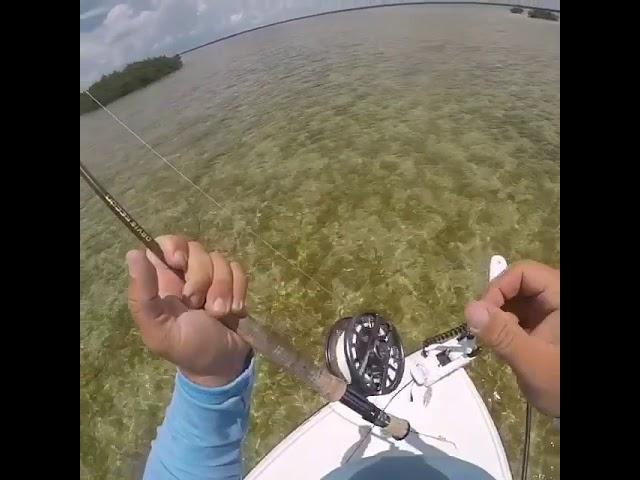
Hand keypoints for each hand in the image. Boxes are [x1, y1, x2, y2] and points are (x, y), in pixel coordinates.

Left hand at [126, 235, 250, 387]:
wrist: (223, 365)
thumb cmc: (186, 349)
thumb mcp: (158, 329)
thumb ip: (142, 295)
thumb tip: (133, 253)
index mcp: (162, 281)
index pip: (164, 242)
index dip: (174, 245)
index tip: (178, 262)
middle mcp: (185, 274)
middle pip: (195, 248)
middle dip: (201, 277)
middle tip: (197, 303)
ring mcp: (212, 277)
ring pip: (219, 259)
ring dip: (222, 289)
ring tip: (219, 313)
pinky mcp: (233, 283)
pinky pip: (238, 270)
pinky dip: (238, 290)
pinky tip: (233, 311)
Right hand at [465, 260, 559, 416]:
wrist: (581, 408)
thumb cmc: (563, 386)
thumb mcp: (532, 362)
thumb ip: (502, 335)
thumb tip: (469, 309)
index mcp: (562, 297)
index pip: (523, 272)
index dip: (499, 288)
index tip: (482, 316)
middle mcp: (557, 298)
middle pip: (518, 283)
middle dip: (497, 305)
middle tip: (486, 332)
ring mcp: (552, 311)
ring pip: (516, 299)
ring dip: (499, 317)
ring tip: (498, 343)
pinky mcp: (546, 325)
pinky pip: (520, 314)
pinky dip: (507, 327)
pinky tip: (507, 348)